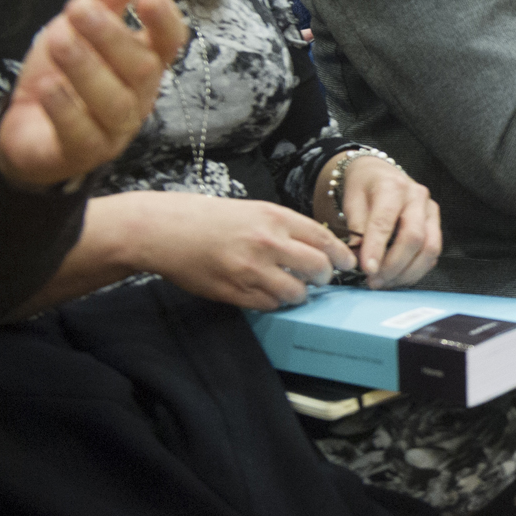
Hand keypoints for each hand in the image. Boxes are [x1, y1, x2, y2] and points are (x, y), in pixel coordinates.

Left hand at [0, 0, 188, 189]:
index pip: (170, 42)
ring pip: (112, 102)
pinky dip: (65, 109)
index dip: (164, 22)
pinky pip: (81, 134)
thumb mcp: (87, 15)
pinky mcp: (81, 153)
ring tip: (59, 41)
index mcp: (145, 61)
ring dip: (85, 69)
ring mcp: (112, 129)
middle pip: (138, 69)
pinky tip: (48, 87)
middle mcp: (138, 95)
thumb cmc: (67, 68)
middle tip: (80, 9)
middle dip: (110, 38)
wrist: (28, 128)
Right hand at [117, 190, 355, 310]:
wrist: (167, 230)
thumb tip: (318, 246)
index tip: (348, 263)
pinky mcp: (234, 291)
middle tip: (321, 278)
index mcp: (276, 218)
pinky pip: (269, 305)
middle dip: (325, 276)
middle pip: (318, 268)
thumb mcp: (256, 211)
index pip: (324, 239)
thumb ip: (286, 228)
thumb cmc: (212, 219)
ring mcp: (251, 269)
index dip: (341, 255)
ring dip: (300, 294)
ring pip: (296, 292)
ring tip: (294, 289)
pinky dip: (274, 302)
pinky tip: (269, 294)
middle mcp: (268, 243)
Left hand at [317, 153, 441, 287]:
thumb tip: (358, 258)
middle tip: (374, 282)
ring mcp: (431, 210)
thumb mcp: (351, 201)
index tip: (367, 269)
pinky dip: (416, 270)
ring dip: (407, 272)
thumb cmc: (363, 188)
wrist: (380, 174)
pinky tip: (398, 277)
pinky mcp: (436, 224)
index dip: (376, 248)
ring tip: (385, 283)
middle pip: (414, 237)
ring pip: (430, 248)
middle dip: (394, 265)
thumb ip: (355, 228)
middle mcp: (418, 196)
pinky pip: (433, 253)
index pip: (386, 221)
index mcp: (392, 186)